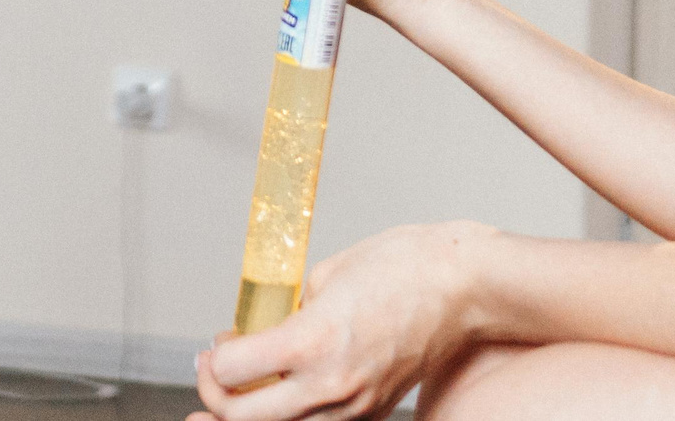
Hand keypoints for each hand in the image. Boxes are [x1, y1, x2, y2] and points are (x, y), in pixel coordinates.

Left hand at [193, 222, 496, 420]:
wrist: (463, 288)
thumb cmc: (403, 268)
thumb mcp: (327, 275)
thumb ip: (290, 310)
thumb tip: (263, 329)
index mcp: (313, 341)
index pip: (232, 371)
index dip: (214, 358)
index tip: (215, 343)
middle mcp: (330, 384)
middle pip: (244, 418)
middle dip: (215, 398)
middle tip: (211, 372)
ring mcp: (354, 405)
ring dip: (250, 414)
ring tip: (232, 398)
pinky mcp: (373, 411)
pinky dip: (292, 414)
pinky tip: (283, 394)